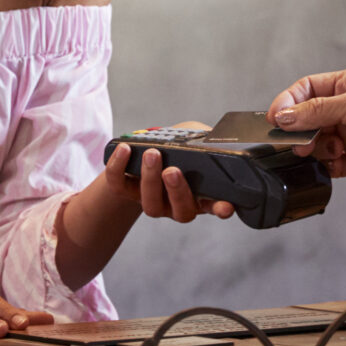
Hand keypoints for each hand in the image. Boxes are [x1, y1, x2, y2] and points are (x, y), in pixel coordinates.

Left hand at [103, 135, 240, 224]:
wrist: (148, 154)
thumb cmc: (179, 149)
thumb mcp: (198, 142)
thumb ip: (209, 142)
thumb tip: (214, 135)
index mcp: (200, 196)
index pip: (214, 206)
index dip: (220, 209)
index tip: (226, 206)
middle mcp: (177, 205)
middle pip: (181, 209)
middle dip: (176, 190)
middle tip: (173, 170)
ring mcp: (152, 202)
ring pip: (151, 203)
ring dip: (150, 178)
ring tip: (152, 154)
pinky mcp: (127, 193)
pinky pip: (119, 186)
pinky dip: (119, 168)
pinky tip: (125, 149)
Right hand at [270, 69, 345, 189]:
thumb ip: (318, 111)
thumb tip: (286, 116)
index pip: (309, 89)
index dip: (290, 101)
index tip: (276, 116)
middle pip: (308, 117)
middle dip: (299, 128)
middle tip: (293, 138)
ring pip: (316, 141)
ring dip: (313, 146)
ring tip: (319, 148)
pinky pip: (328, 163)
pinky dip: (324, 164)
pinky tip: (332, 161)